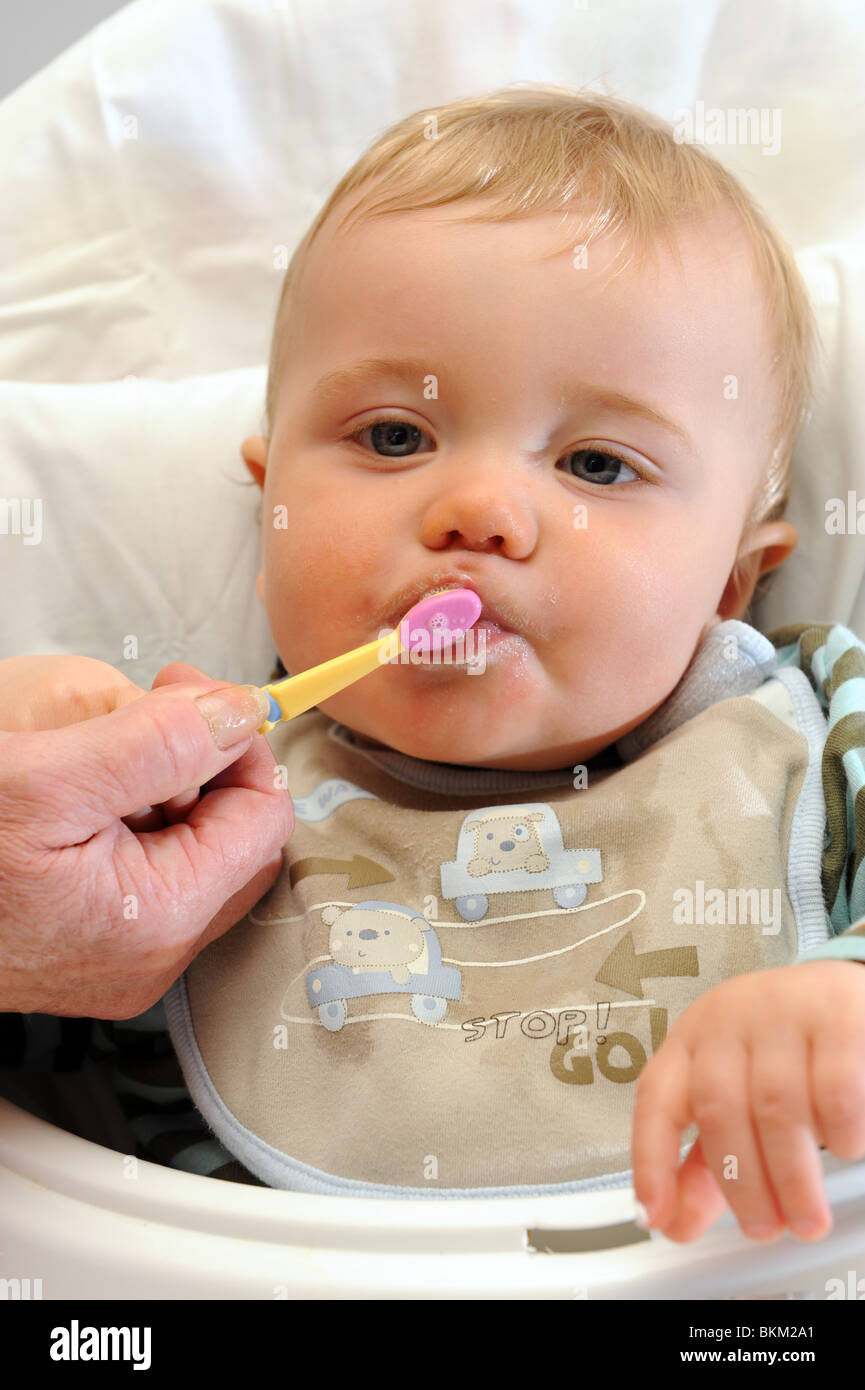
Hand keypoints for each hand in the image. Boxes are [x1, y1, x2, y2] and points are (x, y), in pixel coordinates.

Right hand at [0, 661, 292, 1017]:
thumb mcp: (44, 779)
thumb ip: (157, 744)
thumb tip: (242, 712)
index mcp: (157, 920)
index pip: (262, 819)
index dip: (241, 743)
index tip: (194, 694)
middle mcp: (153, 956)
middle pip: (237, 841)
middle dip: (208, 765)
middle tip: (154, 709)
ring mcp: (123, 959)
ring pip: (196, 854)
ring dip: (171, 788)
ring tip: (105, 752)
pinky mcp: (92, 948)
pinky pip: (150, 875)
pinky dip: (137, 820)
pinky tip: (88, 792)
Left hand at [631, 960, 864, 1242]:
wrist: (837, 991)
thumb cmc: (779, 1051)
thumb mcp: (733, 1096)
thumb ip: (704, 1162)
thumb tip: (674, 1224)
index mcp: (690, 1040)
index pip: (657, 1099)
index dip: (651, 1160)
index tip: (656, 1215)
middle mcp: (727, 1019)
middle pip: (719, 1108)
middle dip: (741, 1183)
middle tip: (764, 1230)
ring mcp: (781, 1012)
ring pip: (776, 1105)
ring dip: (791, 1176)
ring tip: (806, 1218)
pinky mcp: (835, 1015)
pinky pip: (834, 1086)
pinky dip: (840, 1131)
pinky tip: (843, 1151)